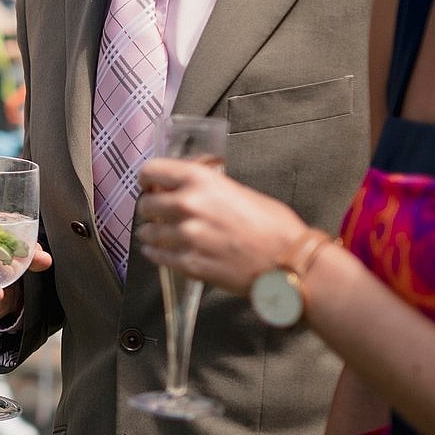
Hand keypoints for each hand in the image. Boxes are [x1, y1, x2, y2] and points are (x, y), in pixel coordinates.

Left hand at [134, 158, 307, 293]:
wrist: (289, 262)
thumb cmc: (272, 224)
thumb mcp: (238, 191)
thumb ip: (207, 188)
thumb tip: (186, 188)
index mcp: (201, 180)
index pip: (152, 171)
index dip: (148, 178)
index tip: (150, 184)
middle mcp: (189, 205)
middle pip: (146, 203)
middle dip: (150, 207)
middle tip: (157, 212)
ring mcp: (186, 237)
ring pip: (148, 232)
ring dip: (151, 232)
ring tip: (159, 233)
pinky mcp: (189, 264)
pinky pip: (158, 256)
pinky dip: (156, 252)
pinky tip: (158, 250)